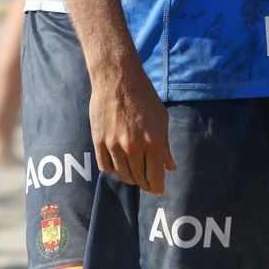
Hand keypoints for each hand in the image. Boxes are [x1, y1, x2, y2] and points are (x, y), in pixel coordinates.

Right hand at [89, 63, 175, 194]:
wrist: (118, 78)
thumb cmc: (144, 96)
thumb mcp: (161, 119)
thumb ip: (165, 146)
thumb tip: (170, 167)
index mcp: (153, 142)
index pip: (155, 176)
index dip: (157, 187)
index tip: (158, 190)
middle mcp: (133, 147)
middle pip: (138, 178)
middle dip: (145, 184)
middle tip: (147, 184)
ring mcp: (114, 145)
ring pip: (122, 175)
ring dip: (130, 178)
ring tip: (134, 175)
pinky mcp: (98, 141)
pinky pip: (105, 166)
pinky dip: (113, 170)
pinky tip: (119, 165)